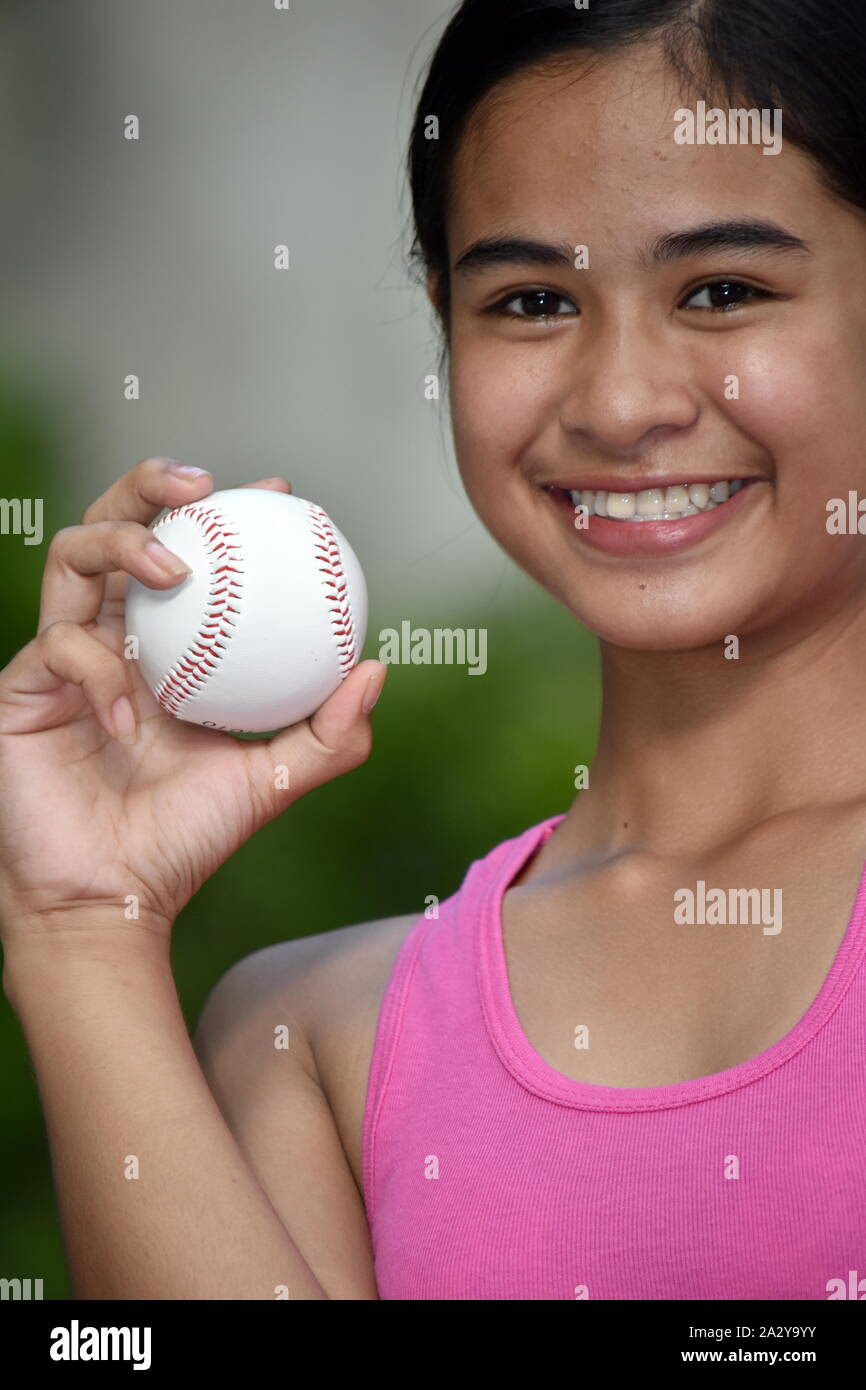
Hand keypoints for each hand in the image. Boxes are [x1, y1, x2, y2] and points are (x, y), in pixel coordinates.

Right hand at [0, 459, 385, 945]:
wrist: (111, 901)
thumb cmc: (184, 841)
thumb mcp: (273, 782)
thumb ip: (329, 733)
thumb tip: (376, 668)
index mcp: (164, 650)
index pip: (189, 554)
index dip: (227, 512)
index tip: (281, 494)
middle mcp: (110, 640)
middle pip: (115, 526)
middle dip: (150, 485)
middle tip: (202, 484)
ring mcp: (59, 659)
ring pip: (71, 557)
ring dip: (121, 542)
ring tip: (171, 565)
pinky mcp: (18, 688)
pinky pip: (59, 648)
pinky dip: (99, 671)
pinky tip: (128, 711)